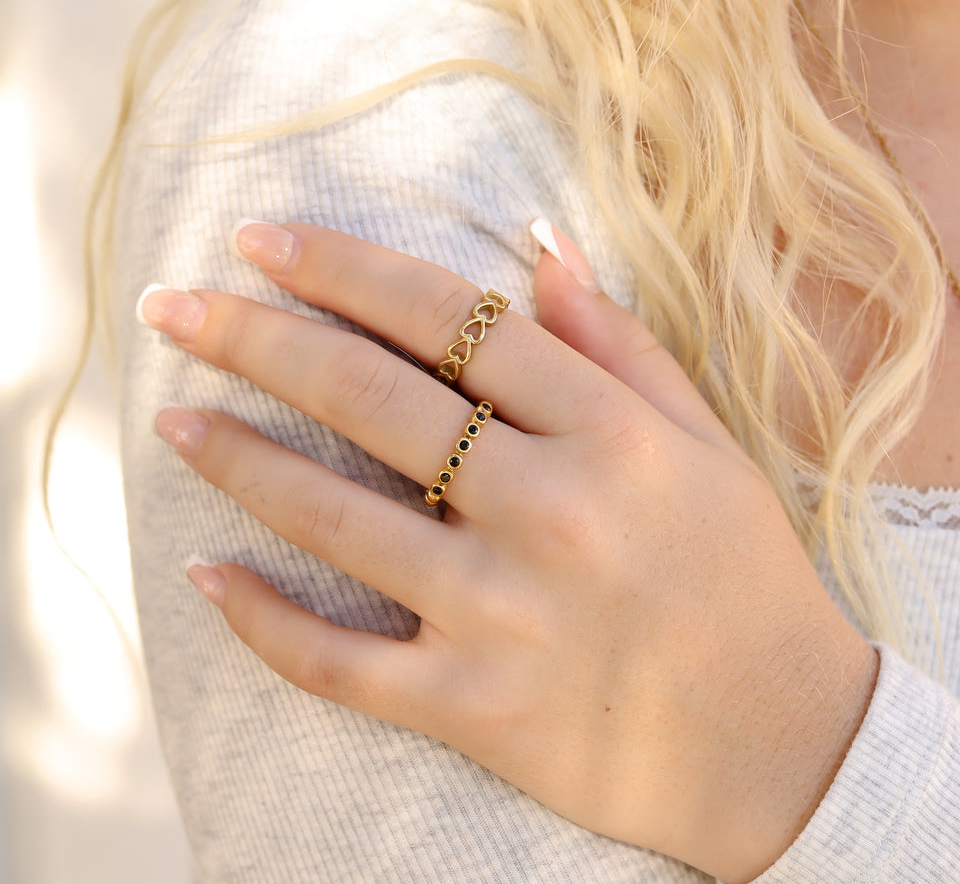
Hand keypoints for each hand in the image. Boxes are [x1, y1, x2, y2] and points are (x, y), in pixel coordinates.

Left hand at [137, 221, 877, 882]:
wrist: (781, 743)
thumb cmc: (743, 577)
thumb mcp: (703, 443)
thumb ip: (619, 344)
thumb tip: (542, 248)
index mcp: (610, 434)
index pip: (451, 320)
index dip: (345, 269)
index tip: (261, 241)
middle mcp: (549, 513)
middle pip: (373, 399)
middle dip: (257, 338)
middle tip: (172, 306)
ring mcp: (503, 616)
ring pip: (335, 517)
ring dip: (238, 458)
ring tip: (171, 418)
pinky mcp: (472, 709)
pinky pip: (338, 662)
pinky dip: (263, 620)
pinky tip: (205, 573)